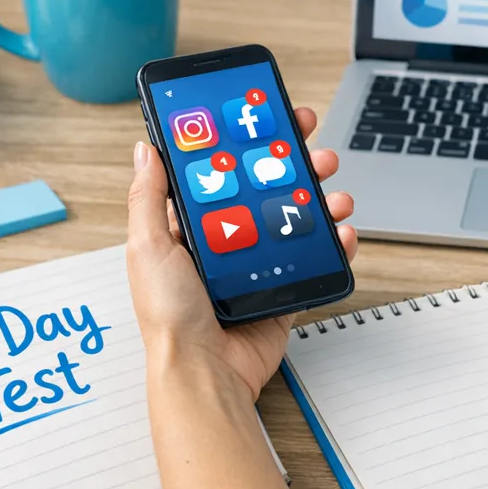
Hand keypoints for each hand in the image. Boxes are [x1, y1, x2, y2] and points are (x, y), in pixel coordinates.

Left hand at [125, 106, 357, 402]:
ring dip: (322, 199)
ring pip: (297, 218)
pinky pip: (316, 258)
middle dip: (295, 163)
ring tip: (334, 193)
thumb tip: (145, 147)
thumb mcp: (147, 247)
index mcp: (192, 226)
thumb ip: (149, 197)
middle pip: (268, 188)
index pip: (223, 171)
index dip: (246, 141)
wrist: (205, 373)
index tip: (267, 115)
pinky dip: (336, 242)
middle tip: (315, 148)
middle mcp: (227, 240)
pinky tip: (343, 231)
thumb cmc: (169, 317)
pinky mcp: (284, 289)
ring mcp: (258, 264)